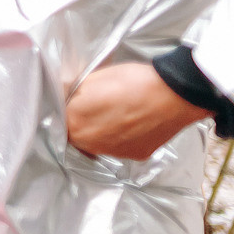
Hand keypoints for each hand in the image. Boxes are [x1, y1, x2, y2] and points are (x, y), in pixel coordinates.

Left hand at [66, 62, 211, 160]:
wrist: (174, 93)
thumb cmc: (133, 81)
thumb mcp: (94, 78)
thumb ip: (74, 92)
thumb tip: (65, 95)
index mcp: (75, 121)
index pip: (60, 119)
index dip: (67, 110)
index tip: (74, 103)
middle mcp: (90, 143)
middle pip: (77, 135)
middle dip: (83, 122)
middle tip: (97, 108)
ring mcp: (113, 152)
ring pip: (99, 143)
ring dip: (102, 132)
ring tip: (118, 114)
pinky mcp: (135, 156)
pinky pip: (121, 148)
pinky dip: (123, 137)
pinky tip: (132, 123)